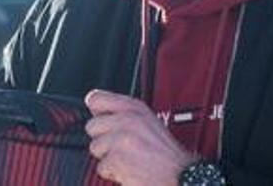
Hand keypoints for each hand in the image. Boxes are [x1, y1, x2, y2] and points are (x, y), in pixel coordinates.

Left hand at [84, 89, 198, 185]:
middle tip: (121, 147)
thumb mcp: (148, 121)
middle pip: (92, 126)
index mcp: (134, 108)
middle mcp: (127, 119)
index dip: (96, 112)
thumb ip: (122, 114)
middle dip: (103, 140)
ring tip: (127, 159)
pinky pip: (101, 167)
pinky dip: (113, 173)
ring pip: (95, 148)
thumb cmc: (166, 153)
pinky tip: (129, 169)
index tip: (100, 119)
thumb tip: (95, 110)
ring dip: (108, 158)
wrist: (180, 175)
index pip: (96, 98)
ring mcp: (121, 138)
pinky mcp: (117, 158)